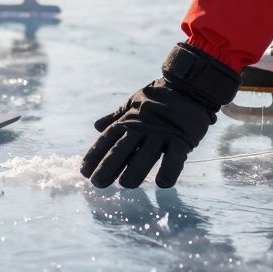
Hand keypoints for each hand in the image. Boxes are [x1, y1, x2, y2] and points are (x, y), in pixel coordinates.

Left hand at [80, 43, 239, 188]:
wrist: (188, 86)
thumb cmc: (159, 98)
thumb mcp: (134, 104)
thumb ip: (117, 117)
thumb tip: (97, 126)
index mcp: (129, 120)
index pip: (108, 139)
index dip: (95, 155)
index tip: (84, 171)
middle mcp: (142, 126)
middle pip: (122, 149)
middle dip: (108, 166)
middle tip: (97, 184)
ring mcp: (162, 132)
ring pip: (146, 154)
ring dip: (135, 170)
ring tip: (125, 185)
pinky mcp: (182, 137)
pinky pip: (175, 157)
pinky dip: (169, 170)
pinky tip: (162, 183)